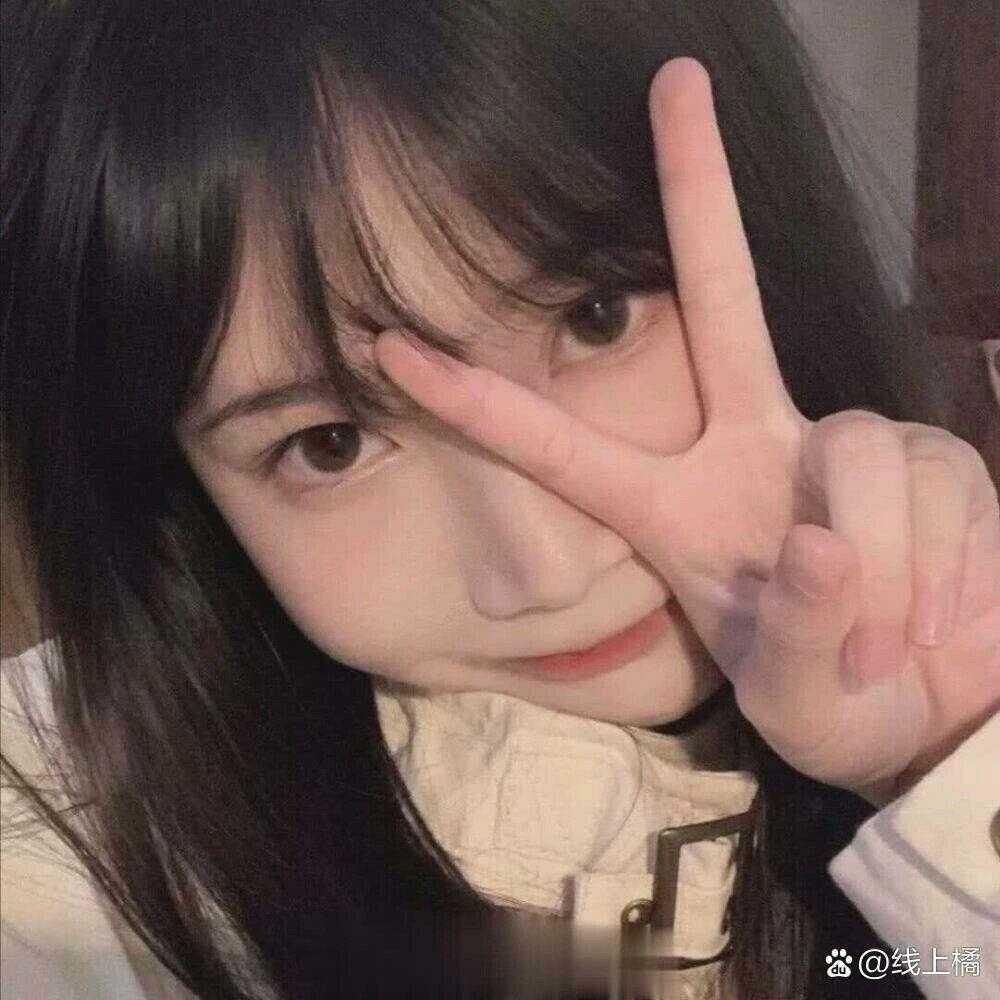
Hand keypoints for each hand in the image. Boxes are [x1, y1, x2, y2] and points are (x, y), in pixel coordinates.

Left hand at [373, 58, 999, 803]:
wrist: (929, 713)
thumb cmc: (832, 705)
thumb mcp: (791, 692)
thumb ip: (796, 631)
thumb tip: (817, 539)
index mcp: (675, 508)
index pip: (559, 443)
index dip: (478, 397)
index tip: (388, 338)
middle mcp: (753, 446)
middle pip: (719, 295)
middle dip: (698, 187)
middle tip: (674, 79)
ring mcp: (843, 443)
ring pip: (856, 463)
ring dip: (880, 579)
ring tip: (889, 653)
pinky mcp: (935, 454)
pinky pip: (935, 491)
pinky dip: (943, 578)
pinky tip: (943, 621)